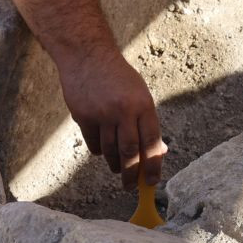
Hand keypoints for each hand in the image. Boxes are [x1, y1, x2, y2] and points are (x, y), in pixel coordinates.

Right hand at [59, 50, 166, 187]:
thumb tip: (158, 151)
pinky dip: (99, 150)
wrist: (87, 56)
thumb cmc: (118, 76)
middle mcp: (123, 110)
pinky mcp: (83, 117)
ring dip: (115, 164)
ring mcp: (102, 114)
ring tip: (118, 168)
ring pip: (109, 151)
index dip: (153, 166)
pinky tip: (102, 148)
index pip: (151, 143)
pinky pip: (93, 144)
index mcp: (143, 104)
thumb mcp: (140, 94)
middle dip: (131, 174)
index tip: (152, 182)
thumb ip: (148, 122)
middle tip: (131, 186)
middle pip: (129, 152)